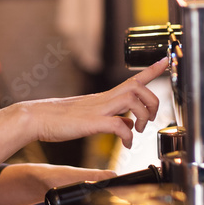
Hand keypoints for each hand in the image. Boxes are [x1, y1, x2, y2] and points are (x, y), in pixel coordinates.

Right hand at [19, 57, 166, 147]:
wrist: (37, 118)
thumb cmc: (60, 118)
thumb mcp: (92, 116)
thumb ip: (113, 118)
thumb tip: (129, 123)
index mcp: (105, 97)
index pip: (133, 79)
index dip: (152, 70)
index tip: (166, 61)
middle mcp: (104, 99)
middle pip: (138, 88)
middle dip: (152, 101)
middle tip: (150, 119)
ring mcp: (98, 109)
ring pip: (132, 100)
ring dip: (143, 116)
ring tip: (139, 131)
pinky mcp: (91, 123)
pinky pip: (118, 125)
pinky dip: (128, 135)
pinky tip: (127, 143)